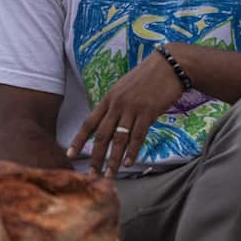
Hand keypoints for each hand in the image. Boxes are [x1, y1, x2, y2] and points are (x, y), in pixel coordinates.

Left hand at [67, 49, 183, 176]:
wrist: (171, 65)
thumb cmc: (150, 76)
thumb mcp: (126, 86)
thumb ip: (117, 103)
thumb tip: (112, 120)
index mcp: (109, 98)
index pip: (89, 123)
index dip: (78, 140)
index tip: (70, 155)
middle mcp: (117, 105)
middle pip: (102, 136)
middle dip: (95, 157)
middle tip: (91, 175)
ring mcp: (132, 108)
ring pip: (119, 139)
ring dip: (113, 160)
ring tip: (110, 175)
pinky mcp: (149, 112)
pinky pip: (138, 136)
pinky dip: (132, 151)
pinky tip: (128, 163)